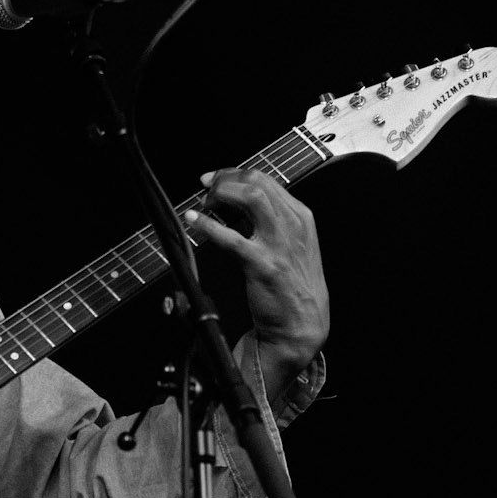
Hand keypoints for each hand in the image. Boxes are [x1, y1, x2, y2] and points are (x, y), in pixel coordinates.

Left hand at [184, 169, 328, 393]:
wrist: (302, 324)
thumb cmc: (293, 287)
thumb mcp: (294, 246)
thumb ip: (273, 222)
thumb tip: (238, 203)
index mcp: (300, 217)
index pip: (266, 180)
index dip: (235, 173)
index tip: (217, 178)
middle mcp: (293, 225)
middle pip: (257, 181)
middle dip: (226, 178)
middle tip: (207, 187)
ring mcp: (279, 244)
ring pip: (250, 197)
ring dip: (222, 193)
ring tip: (205, 201)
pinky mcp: (263, 264)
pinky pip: (231, 237)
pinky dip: (208, 225)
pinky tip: (194, 221)